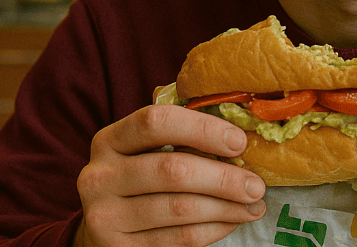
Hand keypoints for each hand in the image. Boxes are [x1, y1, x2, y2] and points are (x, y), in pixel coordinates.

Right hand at [74, 104, 266, 246]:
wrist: (103, 230)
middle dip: (223, 177)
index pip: (156, 121)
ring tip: (253, 205)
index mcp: (109, 140)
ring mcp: (104, 216)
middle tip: (256, 184)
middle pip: (172, 169)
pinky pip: (178, 238)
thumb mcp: (145, 153)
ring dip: (225, 207)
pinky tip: (231, 220)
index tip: (239, 142)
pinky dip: (213, 229)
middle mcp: (99, 176)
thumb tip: (242, 139)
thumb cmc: (139, 181)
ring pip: (179, 208)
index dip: (203, 128)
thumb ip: (181, 140)